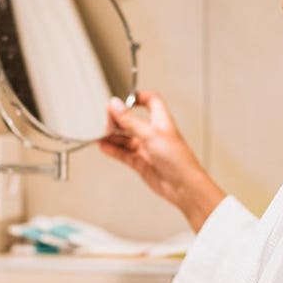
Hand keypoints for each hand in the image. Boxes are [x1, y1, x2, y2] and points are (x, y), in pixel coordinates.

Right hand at [99, 91, 225, 231]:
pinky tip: (104, 146)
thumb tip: (115, 105)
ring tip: (99, 133)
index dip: (138, 96)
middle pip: (132, 120)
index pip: (151, 101)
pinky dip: (113, 150)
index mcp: (161, 120)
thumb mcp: (150, 134)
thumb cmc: (177, 159)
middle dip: (118, 119)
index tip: (122, 97)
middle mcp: (153, 133)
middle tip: (104, 118)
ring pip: (125, 138)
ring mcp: (147, 148)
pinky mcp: (141, 162)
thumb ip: (130, 120)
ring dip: (113, 136)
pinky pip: (124, 153)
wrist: (183, 186)